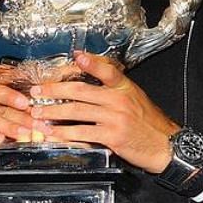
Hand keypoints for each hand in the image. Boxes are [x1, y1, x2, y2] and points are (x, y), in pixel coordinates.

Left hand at [29, 51, 178, 172]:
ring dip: (53, 111)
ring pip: (76, 111)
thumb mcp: (137, 99)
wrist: (165, 146)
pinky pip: (82, 132)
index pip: (106, 70)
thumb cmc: (150, 125)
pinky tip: (52, 132)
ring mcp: (115, 118)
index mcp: (126, 88)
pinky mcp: (112, 136)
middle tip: (37, 92)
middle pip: (80, 90)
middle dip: (54, 90)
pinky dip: (64, 132)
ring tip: (37, 113)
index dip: (90, 62)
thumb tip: (92, 87)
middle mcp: (119, 100)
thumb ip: (116, 91)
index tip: (76, 56)